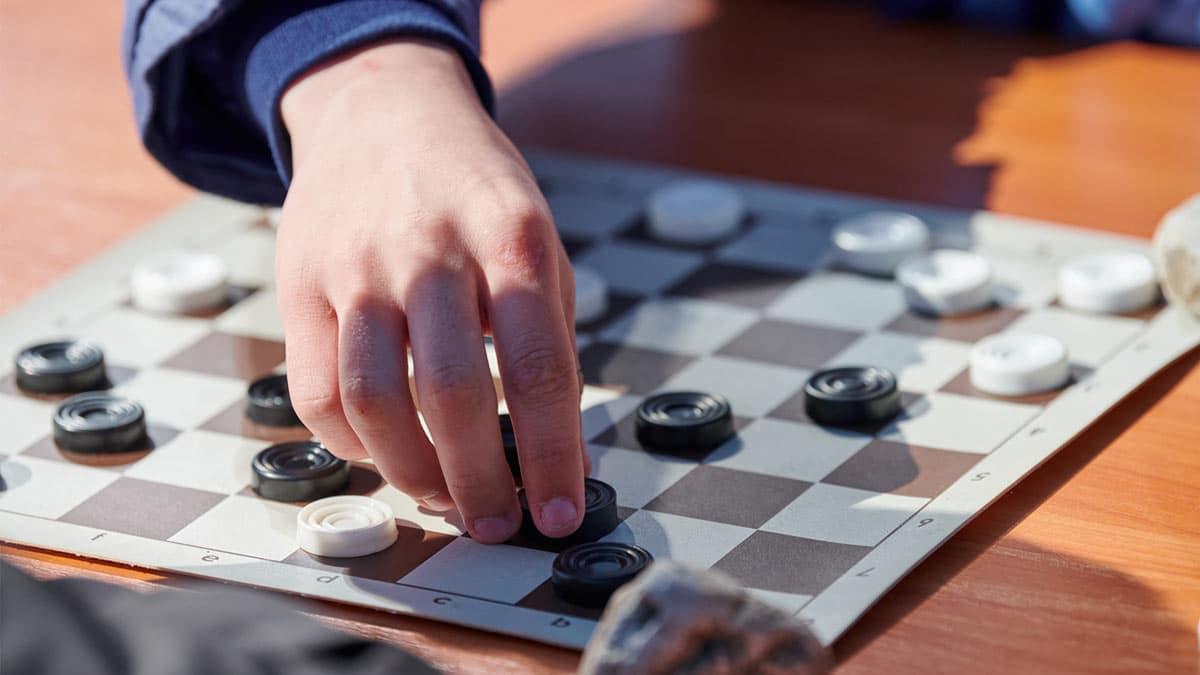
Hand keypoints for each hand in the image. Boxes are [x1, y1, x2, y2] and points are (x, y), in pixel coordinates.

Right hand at [277, 40, 585, 542]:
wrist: (382, 110)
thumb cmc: (476, 194)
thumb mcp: (538, 243)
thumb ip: (550, 344)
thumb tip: (562, 457)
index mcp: (510, 237)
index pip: (538, 365)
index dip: (551, 453)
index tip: (563, 513)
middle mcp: (430, 250)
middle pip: (450, 392)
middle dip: (479, 481)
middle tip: (500, 525)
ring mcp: (356, 266)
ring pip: (371, 399)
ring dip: (411, 473)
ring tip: (446, 500)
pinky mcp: (300, 283)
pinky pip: (315, 390)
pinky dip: (352, 443)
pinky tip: (387, 451)